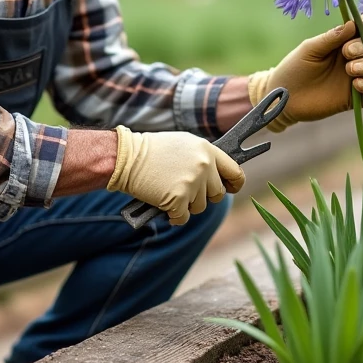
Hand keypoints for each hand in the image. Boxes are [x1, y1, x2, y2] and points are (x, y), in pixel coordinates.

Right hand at [106, 127, 244, 225]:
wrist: (127, 157)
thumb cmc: (153, 151)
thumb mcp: (184, 144)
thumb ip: (204, 157)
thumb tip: (219, 176)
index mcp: (207, 150)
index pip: (235, 171)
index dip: (235, 184)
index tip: (230, 189)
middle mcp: (204, 166)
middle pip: (217, 194)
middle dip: (203, 196)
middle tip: (186, 190)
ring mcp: (192, 183)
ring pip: (200, 207)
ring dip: (186, 205)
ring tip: (169, 191)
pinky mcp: (178, 198)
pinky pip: (183, 217)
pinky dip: (173, 216)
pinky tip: (163, 204)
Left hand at [247, 17, 362, 132]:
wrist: (284, 98)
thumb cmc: (294, 69)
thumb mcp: (310, 49)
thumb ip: (331, 38)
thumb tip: (353, 23)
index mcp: (343, 42)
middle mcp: (354, 57)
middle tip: (346, 52)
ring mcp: (357, 76)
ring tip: (349, 69)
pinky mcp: (357, 97)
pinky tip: (356, 84)